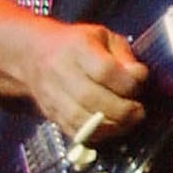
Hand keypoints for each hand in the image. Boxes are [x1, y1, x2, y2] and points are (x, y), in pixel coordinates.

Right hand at [25, 21, 147, 136]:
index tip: (140, 83)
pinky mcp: (51, 114)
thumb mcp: (104, 37)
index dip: (127, 82)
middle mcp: (60, 72)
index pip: (104, 70)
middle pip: (92, 98)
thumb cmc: (75, 45)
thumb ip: (123, 55)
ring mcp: (52, 96)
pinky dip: (96, 135)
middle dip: (122, 109)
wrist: (32, 55)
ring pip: (81, 120)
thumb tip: (138, 75)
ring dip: (111, 126)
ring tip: (128, 122)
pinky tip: (111, 128)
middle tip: (138, 110)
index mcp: (77, 48)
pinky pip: (74, 132)